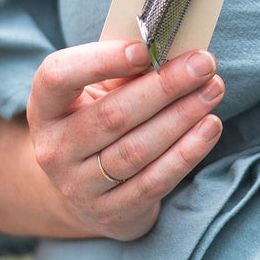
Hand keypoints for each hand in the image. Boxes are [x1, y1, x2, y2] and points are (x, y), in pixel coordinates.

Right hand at [26, 40, 224, 240]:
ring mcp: (79, 185)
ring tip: (213, 90)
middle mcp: (54, 149)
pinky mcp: (112, 212)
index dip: (100, 61)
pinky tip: (210, 127)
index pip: (58, 77)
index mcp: (45, 107)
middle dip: (165, 86)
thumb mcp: (98, 91)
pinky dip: (186, 153)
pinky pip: (154, 181)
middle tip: (205, 63)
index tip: (144, 49)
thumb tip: (176, 47)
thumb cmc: (98, 120)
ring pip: (136, 149)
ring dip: (182, 117)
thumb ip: (126, 69)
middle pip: (112, 115)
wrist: (86, 189)